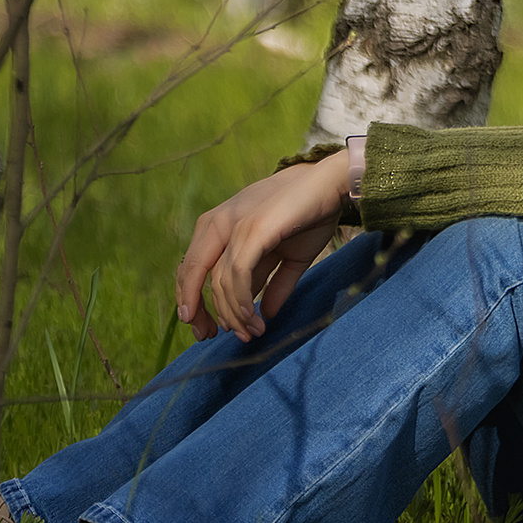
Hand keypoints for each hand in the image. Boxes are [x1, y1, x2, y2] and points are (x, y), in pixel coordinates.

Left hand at [174, 156, 348, 342]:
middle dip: (199, 311)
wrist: (332, 185)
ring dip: (233, 314)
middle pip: (191, 274)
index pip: (191, 267)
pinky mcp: (252, 230)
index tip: (205, 329)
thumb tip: (264, 314)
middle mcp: (218, 224)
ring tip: (250, 333)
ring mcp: (234, 225)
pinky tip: (251, 318)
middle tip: (212, 338)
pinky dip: (241, 301)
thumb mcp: (287, 256)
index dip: (193, 300)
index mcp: (218, 226)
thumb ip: (272, 283)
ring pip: (219, 281)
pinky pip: (237, 274)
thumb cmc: (310, 215)